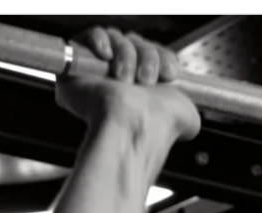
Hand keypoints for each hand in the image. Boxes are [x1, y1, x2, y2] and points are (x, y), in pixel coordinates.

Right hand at [55, 27, 200, 147]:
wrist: (134, 126)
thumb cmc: (158, 125)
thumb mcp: (186, 115)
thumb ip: (184, 104)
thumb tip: (185, 112)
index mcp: (143, 90)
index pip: (152, 56)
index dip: (162, 57)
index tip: (170, 73)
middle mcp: (120, 83)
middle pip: (135, 44)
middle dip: (147, 56)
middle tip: (147, 80)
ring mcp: (97, 76)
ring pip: (116, 40)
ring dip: (127, 54)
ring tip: (126, 79)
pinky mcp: (75, 69)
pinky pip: (87, 37)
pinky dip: (100, 41)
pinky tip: (107, 57)